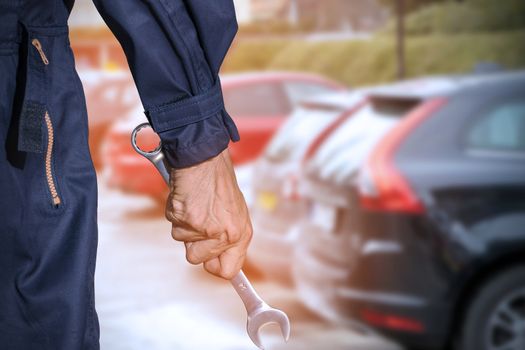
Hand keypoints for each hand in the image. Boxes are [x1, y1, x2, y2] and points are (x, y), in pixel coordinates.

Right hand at [165, 149, 252, 278]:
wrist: (204, 158)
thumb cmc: (218, 182)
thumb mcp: (233, 212)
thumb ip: (227, 238)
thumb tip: (217, 262)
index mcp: (241, 234)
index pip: (228, 270)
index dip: (214, 267)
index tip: (208, 262)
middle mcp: (226, 234)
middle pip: (197, 260)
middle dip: (193, 243)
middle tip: (198, 221)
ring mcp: (205, 228)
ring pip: (182, 242)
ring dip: (184, 225)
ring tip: (194, 205)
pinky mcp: (186, 219)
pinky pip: (173, 225)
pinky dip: (176, 213)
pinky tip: (186, 199)